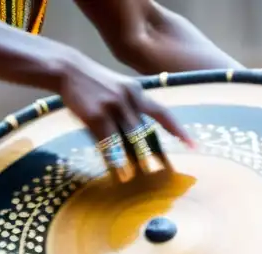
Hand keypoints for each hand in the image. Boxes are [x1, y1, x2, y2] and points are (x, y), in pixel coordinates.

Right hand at [57, 56, 192, 180]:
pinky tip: (118, 170)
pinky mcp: (96, 116)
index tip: (192, 145)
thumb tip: (139, 136)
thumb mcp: (118, 89)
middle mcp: (129, 99)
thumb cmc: (93, 84)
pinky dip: (114, 158)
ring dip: (136, 160)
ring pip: (129, 139)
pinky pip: (108, 142)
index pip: (162, 113)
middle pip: (145, 132)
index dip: (177, 130)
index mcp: (137, 92)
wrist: (69, 69)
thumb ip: (130, 108)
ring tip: (142, 177)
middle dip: (155, 154)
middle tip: (166, 172)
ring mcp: (113, 107)